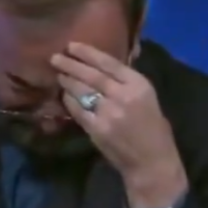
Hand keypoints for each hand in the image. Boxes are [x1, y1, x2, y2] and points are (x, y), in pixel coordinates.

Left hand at [51, 42, 186, 207]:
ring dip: (67, 81)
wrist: (152, 162)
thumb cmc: (153, 129)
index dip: (88, 53)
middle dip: (71, 65)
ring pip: (81, 91)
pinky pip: (77, 109)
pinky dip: (69, 101)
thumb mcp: (147, 98)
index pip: (109, 63)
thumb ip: (126, 81)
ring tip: (58, 74)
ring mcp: (108, 113)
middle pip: (91, 75)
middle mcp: (123, 96)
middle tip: (55, 57)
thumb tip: (104, 63)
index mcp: (140, 85)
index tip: (72, 45)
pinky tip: (64, 95)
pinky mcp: (97, 129)